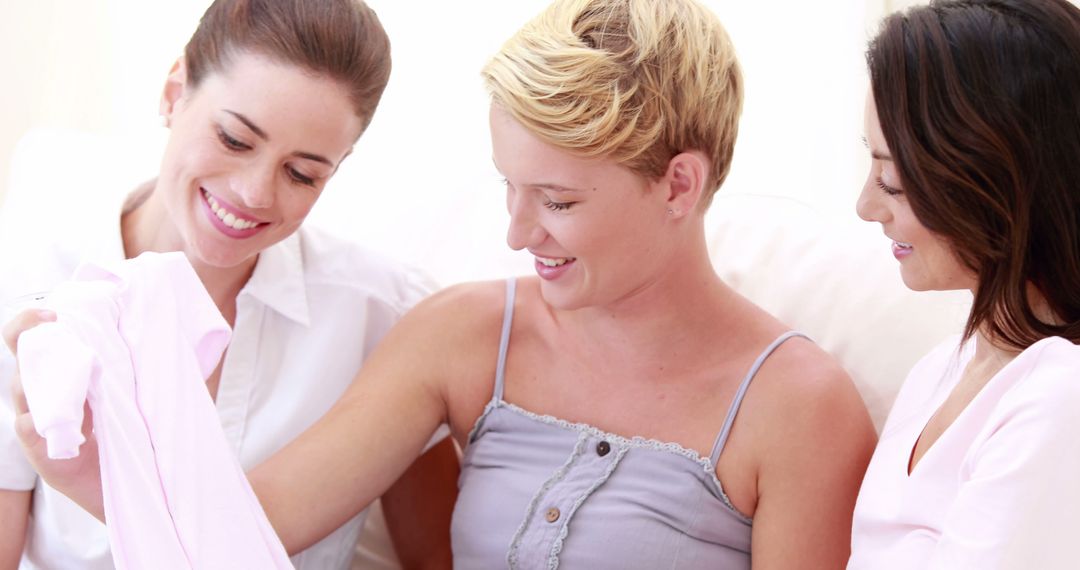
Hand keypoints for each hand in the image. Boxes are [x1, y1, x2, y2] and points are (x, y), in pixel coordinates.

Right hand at [3, 309, 105, 521]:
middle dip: (28, 336)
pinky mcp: (40, 451)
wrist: (126, 481)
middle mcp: (41, 395)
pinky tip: (57, 417)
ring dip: (41, 375)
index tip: (52, 311)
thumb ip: (121, 367)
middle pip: (20, 359)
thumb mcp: (125, 392)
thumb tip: (139, 330)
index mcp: (58, 376)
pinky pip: (28, 428)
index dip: (31, 321)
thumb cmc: (126, 430)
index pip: (32, 341)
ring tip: (71, 369)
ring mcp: (36, 422)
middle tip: (52, 322)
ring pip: (20, 389)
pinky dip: (40, 419)